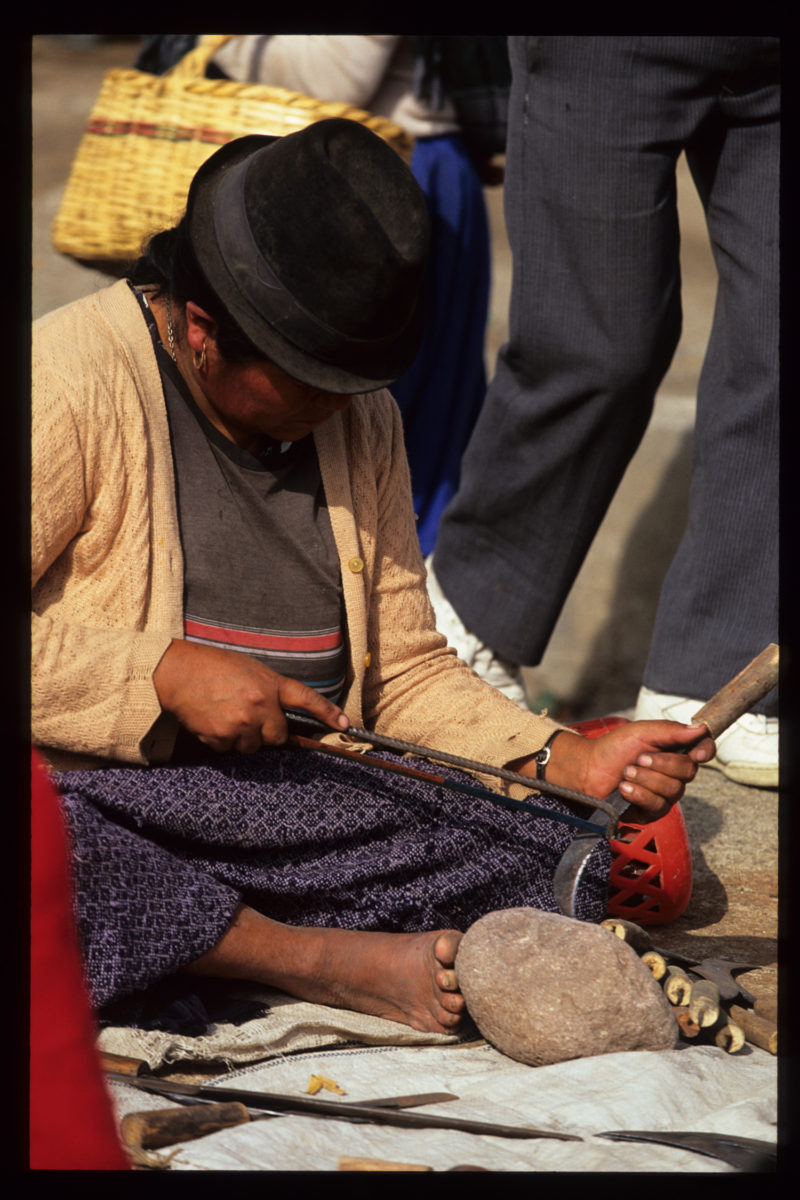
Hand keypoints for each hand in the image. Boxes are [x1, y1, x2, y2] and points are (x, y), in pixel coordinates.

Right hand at [153, 639, 348, 752]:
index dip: (327, 713)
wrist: (176, 673)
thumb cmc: (212, 667)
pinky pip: (230, 751)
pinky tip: (213, 722)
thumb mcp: (249, 670)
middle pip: (278, 737)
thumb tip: (279, 715)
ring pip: (254, 747)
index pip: (307, 699)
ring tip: (226, 715)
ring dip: (243, 739)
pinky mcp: (222, 738)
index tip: (344, 724)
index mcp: (270, 684)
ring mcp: (242, 724)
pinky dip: (223, 742)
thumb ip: (268, 691)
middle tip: (248, 716)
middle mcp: (260, 705)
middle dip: (267, 732)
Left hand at [514, 720, 714, 818]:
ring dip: (645, 779)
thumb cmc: (612, 748)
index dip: (705, 751)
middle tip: (639, 758)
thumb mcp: (640, 732)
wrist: (588, 769)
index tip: (697, 753)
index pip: (702, 750)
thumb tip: (699, 728)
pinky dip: (638, 794)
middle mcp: (673, 774)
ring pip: (673, 791)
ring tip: (626, 772)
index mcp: (674, 751)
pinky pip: (657, 805)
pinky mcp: (651, 811)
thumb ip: (670, 731)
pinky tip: (624, 788)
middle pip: (688, 772)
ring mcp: (664, 794)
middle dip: (662, 764)